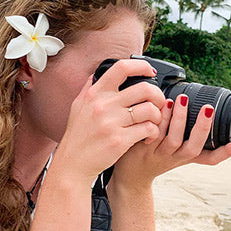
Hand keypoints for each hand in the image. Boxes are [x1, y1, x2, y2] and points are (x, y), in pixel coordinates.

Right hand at [56, 59, 165, 181]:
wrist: (73, 164)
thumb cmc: (77, 136)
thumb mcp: (78, 106)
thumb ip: (89, 88)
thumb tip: (97, 73)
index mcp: (94, 93)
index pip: (122, 68)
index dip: (142, 66)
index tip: (151, 72)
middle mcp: (103, 105)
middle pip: (144, 89)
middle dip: (158, 95)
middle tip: (158, 103)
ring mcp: (111, 123)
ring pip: (150, 110)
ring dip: (158, 116)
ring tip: (153, 122)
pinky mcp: (120, 140)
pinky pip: (148, 129)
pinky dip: (153, 132)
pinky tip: (148, 136)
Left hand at [110, 94, 230, 192]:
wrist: (129, 175)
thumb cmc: (153, 156)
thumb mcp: (173, 150)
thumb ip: (184, 133)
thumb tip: (195, 107)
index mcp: (185, 158)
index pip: (210, 159)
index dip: (226, 153)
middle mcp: (174, 158)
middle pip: (193, 147)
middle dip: (202, 127)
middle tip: (208, 108)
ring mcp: (158, 154)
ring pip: (172, 139)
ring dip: (178, 118)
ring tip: (181, 99)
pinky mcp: (142, 149)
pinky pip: (152, 133)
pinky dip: (158, 119)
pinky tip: (160, 106)